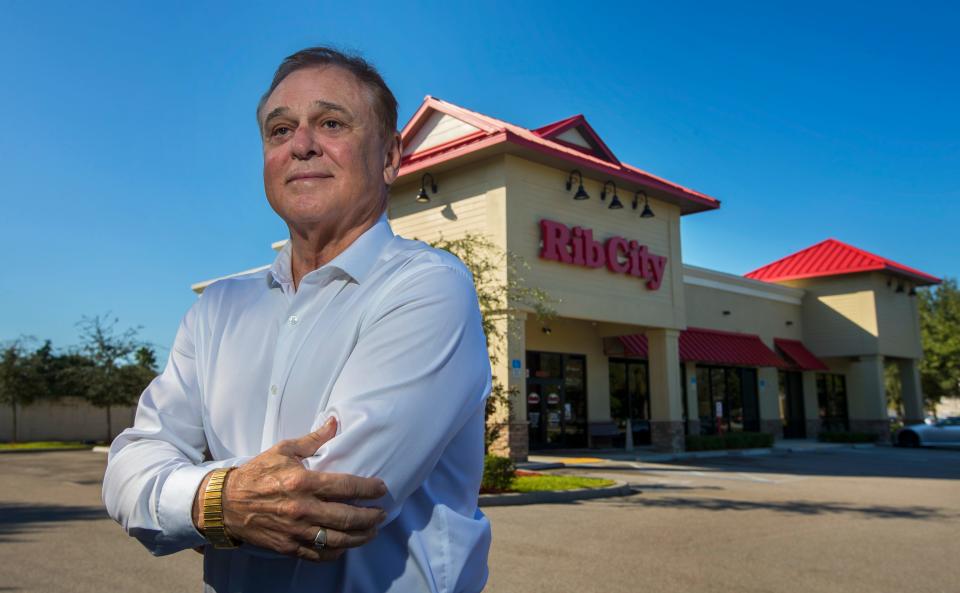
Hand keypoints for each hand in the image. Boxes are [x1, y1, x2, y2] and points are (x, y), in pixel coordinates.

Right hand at [192, 417, 386, 561]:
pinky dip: (336, 552)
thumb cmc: (257, 473)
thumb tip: (335, 422)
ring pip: (336, 540)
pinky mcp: (288, 546)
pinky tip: (346, 546)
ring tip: (372, 532)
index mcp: (302, 482)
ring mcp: (295, 530)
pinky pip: (318, 555)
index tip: (382, 488)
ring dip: (359, 537)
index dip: (368, 489)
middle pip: (346, 518)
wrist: (225, 503)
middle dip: (370, 517)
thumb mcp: (284, 450)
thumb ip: (313, 439)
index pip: (345, 486)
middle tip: (382, 514)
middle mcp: (302, 508)